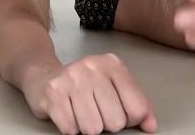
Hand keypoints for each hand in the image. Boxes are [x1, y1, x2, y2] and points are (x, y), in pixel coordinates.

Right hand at [21, 53, 157, 134]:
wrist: (43, 76)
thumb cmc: (84, 86)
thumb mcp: (114, 87)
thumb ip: (137, 104)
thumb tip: (150, 126)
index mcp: (113, 65)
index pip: (137, 108)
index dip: (129, 120)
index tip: (118, 114)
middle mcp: (93, 67)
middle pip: (115, 122)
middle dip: (106, 125)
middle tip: (95, 112)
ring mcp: (72, 78)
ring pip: (93, 128)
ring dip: (87, 127)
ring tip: (81, 113)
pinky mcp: (53, 92)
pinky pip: (71, 129)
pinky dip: (70, 128)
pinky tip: (68, 114)